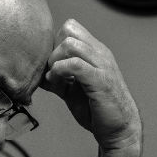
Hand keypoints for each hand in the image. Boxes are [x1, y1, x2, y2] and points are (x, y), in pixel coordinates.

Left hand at [41, 19, 141, 156]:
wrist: (119, 129)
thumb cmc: (97, 109)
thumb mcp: (72, 90)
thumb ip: (57, 78)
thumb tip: (37, 75)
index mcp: (95, 52)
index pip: (71, 27)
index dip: (55, 43)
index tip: (52, 65)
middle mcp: (100, 54)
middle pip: (68, 31)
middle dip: (53, 51)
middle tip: (51, 72)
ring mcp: (102, 65)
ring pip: (70, 44)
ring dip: (55, 61)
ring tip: (55, 79)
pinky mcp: (100, 80)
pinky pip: (75, 64)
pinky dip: (59, 72)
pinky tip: (58, 84)